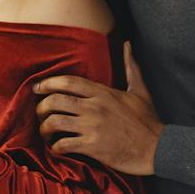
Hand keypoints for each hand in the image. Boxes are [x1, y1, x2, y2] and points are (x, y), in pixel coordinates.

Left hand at [33, 42, 163, 174]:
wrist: (157, 148)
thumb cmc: (148, 120)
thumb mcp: (140, 90)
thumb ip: (130, 67)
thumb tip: (127, 44)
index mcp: (103, 92)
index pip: (68, 82)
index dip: (48, 83)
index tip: (37, 88)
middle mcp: (94, 107)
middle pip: (55, 101)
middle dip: (41, 108)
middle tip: (40, 115)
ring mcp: (92, 126)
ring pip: (55, 122)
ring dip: (45, 129)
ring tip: (46, 134)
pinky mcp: (93, 146)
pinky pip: (63, 144)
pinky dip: (55, 147)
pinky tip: (57, 149)